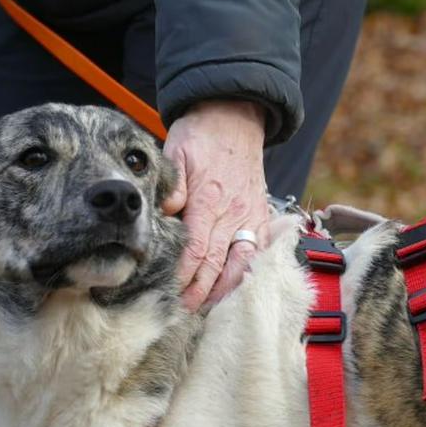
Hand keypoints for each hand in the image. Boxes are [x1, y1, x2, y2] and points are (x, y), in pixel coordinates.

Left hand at [162, 100, 268, 311]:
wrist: (235, 117)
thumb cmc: (201, 135)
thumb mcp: (176, 152)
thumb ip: (172, 186)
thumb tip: (164, 215)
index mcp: (209, 198)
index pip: (197, 248)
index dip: (186, 274)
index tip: (173, 292)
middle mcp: (233, 211)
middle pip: (218, 261)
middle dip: (202, 290)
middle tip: (186, 310)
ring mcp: (250, 214)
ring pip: (242, 261)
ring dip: (226, 287)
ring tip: (210, 306)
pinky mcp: (261, 213)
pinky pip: (259, 249)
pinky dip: (249, 271)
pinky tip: (236, 285)